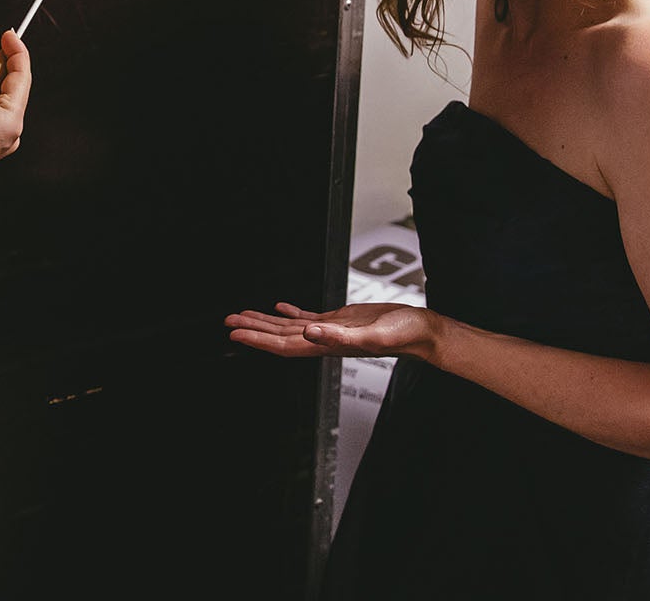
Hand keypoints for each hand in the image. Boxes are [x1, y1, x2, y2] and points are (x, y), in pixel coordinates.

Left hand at [225, 300, 434, 357]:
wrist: (421, 331)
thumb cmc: (402, 335)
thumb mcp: (370, 335)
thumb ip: (339, 336)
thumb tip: (309, 332)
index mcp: (327, 345)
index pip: (283, 344)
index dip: (257, 339)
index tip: (235, 332)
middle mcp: (324, 339)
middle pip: (280, 336)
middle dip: (253, 329)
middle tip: (228, 321)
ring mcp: (331, 330)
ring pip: (290, 327)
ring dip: (266, 321)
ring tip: (244, 314)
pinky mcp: (340, 320)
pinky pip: (308, 317)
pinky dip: (291, 312)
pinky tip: (281, 306)